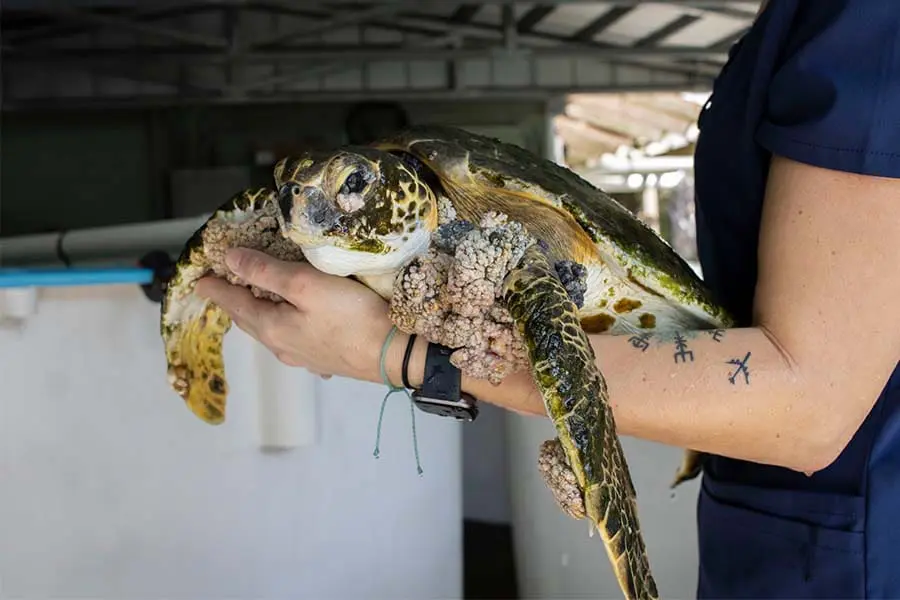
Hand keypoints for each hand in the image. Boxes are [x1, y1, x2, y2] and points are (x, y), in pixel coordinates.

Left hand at [194, 247, 397, 383]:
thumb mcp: (306, 285)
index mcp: (271, 327)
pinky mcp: (325, 360)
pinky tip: (295, 328)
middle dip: (234, 303)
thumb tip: (229, 260)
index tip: (199, 280)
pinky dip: (285, 328)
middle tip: (223, 287)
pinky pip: (294, 342)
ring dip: (259, 315)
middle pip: (250, 320)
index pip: (234, 302)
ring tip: (255, 301)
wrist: (394, 354)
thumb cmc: (350, 315)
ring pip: (271, 333)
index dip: (216, 288)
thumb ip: (266, 271)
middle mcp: (282, 346)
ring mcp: (304, 357)